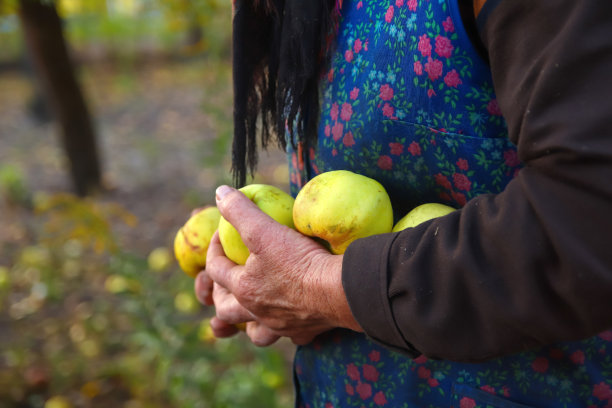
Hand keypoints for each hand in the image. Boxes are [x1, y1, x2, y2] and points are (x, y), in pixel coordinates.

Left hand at [203, 185, 361, 345]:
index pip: (216, 269)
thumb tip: (219, 193)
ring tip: (251, 311)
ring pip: (256, 333)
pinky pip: (291, 335)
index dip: (214, 248)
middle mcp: (257, 312)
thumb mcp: (265, 229)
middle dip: (220, 295)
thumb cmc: (299, 260)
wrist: (340, 290)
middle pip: (226, 311)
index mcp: (243, 289)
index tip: (222, 233)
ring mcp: (280, 325)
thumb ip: (240, 211)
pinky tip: (292, 317)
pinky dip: (287, 327)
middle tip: (227, 279)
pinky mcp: (304, 331)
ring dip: (248, 323)